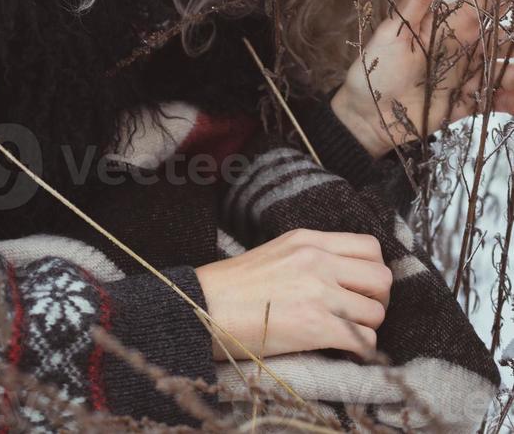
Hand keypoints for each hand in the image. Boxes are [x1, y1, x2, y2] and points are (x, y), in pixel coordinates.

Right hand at [195, 228, 390, 360]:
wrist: (206, 307)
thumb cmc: (234, 285)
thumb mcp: (277, 251)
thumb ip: (312, 255)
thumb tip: (343, 273)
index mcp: (308, 239)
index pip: (370, 246)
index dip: (373, 270)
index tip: (362, 286)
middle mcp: (318, 260)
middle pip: (382, 278)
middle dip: (378, 299)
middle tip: (360, 312)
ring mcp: (319, 292)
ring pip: (376, 312)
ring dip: (367, 326)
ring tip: (346, 332)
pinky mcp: (315, 326)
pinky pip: (364, 340)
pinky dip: (360, 349)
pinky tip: (340, 348)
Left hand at [331, 0, 513, 157]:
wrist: (367, 115)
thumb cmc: (374, 70)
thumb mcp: (392, 32)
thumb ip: (414, 1)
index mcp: (448, 26)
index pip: (482, 5)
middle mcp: (464, 48)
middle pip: (504, 36)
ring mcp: (468, 75)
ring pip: (505, 67)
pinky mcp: (468, 101)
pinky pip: (497, 98)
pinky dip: (510, 99)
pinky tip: (512, 100)